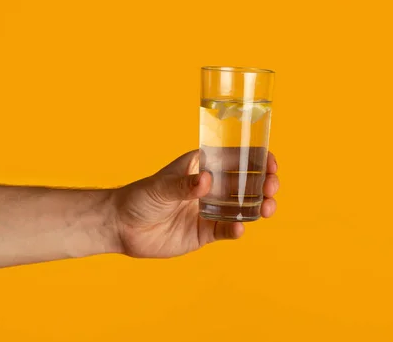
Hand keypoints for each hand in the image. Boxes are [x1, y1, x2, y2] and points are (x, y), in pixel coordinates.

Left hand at [111, 150, 278, 257]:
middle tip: (271, 187)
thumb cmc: (139, 197)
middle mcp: (211, 188)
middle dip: (264, 184)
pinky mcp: (204, 233)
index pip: (236, 159)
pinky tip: (239, 228)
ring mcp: (210, 211)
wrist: (121, 227)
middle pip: (246, 184)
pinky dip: (236, 229)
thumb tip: (207, 181)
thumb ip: (183, 185)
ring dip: (259, 207)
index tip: (270, 162)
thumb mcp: (159, 186)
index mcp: (203, 167)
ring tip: (267, 209)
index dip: (257, 159)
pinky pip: (226, 230)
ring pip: (243, 208)